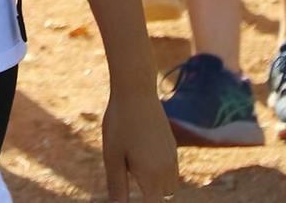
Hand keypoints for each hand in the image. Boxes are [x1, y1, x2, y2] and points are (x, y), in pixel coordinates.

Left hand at [101, 84, 177, 199]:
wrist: (136, 93)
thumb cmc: (119, 124)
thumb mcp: (112, 156)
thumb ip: (117, 186)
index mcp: (153, 177)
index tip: (129, 198)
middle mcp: (168, 171)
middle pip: (162, 198)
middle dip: (148, 197)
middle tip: (128, 172)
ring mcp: (173, 159)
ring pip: (168, 187)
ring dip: (154, 188)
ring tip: (132, 170)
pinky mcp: (172, 148)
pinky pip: (170, 172)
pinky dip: (158, 175)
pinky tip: (140, 159)